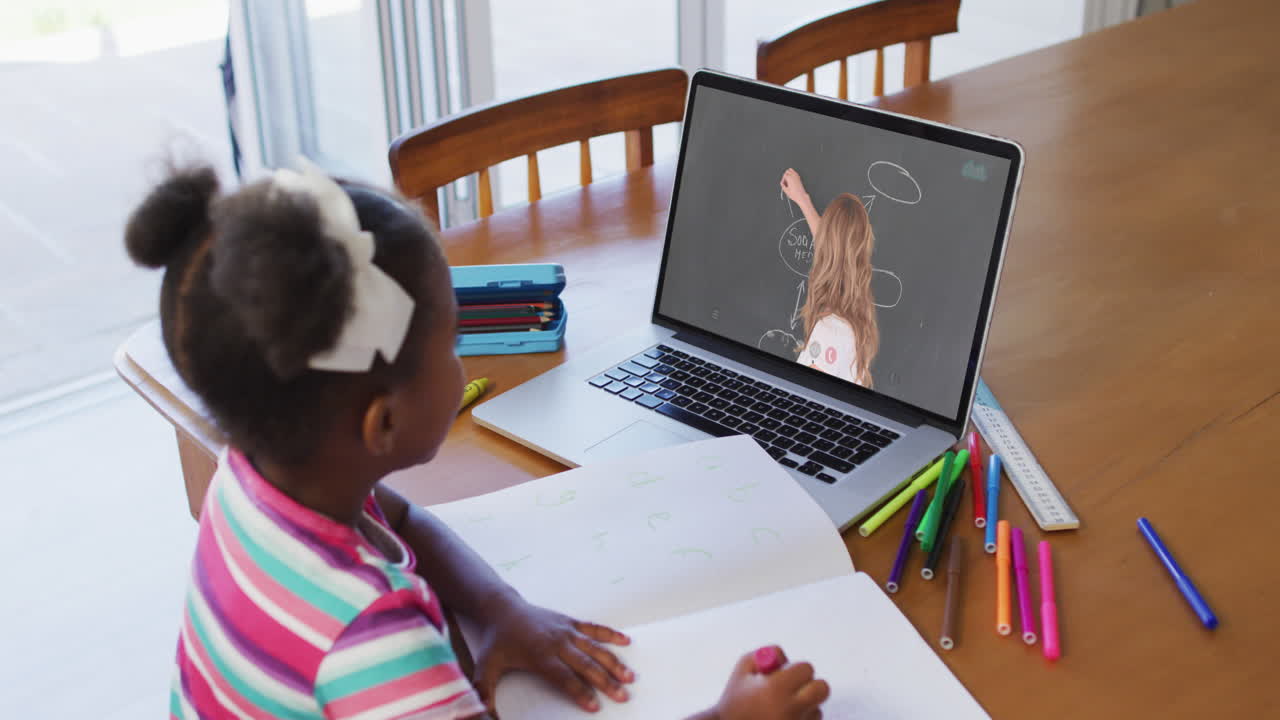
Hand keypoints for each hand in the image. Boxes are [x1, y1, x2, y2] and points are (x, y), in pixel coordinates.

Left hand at [469, 598, 633, 713]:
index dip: (580, 692)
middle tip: (622, 696)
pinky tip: (627, 641)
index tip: (595, 706)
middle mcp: (557, 643)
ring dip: (614, 662)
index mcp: (540, 656)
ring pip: (595, 648)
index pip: (564, 678)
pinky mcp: (570, 621)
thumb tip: (480, 712)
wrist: (501, 608)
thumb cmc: (496, 640)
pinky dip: (611, 634)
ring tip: (630, 677)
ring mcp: (566, 630)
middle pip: (586, 665)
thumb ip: (483, 690)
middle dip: (606, 682)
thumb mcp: (485, 666)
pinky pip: (594, 628)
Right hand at [703, 650, 829, 719]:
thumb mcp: (742, 669)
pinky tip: (784, 719)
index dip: (796, 669)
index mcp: (775, 689)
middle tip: (794, 688)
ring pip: (817, 708)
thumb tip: (786, 658)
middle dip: (810, 685)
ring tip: (781, 709)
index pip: (806, 669)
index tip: (785, 675)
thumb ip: (767, 654)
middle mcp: (790, 709)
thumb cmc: (735, 700)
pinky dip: (802, 719)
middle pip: (821, 689)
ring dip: (804, 706)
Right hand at [780, 168, 809, 204]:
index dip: (783, 179)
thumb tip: (782, 183)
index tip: (783, 183)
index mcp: (789, 178)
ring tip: (789, 180)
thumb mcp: (785, 190)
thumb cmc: (794, 194)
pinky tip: (792, 180)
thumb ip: (782, 185)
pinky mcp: (799, 178)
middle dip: (785, 175)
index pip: (784, 175)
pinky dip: (792, 175)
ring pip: (791, 170)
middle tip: (786, 181)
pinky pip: (795, 173)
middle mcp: (793, 176)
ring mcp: (797, 176)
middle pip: (787, 171)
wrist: (801, 196)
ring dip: (789, 174)